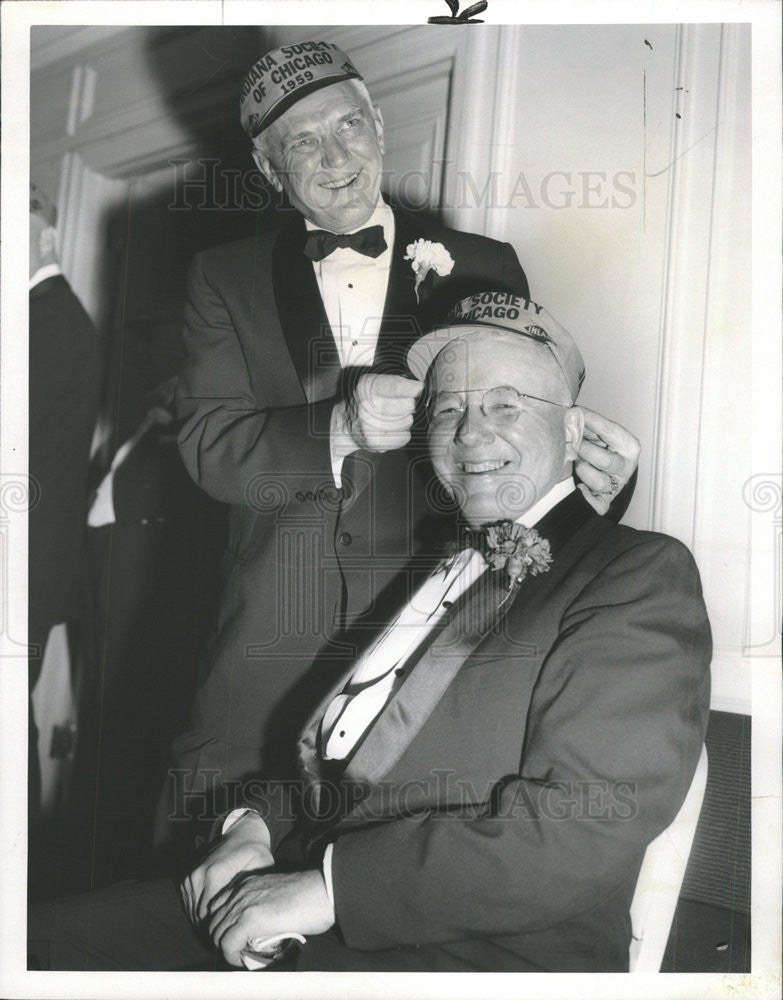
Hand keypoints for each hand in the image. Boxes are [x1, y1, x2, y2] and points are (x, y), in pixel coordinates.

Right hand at [180, 811, 273, 926]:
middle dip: (215, 929)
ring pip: (193, 913)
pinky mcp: (187, 879)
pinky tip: (216, 916)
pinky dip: (200, 914)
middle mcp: (199, 876)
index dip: (223, 929)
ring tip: (224, 928)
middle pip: (201, 916)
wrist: (241, 834)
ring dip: (206, 923)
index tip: (235, 935)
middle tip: (230, 935)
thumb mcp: (262, 866)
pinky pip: (189, 905)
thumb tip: (253, 914)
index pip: (212, 915)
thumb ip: (256, 889)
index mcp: (215, 874)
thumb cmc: (254, 852)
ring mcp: (191, 877)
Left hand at [207, 870, 334, 967]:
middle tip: (237, 949)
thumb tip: (259, 928)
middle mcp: (241, 891)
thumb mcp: (277, 894)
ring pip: (217, 932)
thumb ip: (263, 905)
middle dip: (222, 937)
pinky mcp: (250, 919)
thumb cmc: (310, 894)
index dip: (224, 924)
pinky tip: (241, 960)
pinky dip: (231, 956)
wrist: (323, 890)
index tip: (234, 936)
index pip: (219, 905)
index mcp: (248, 883)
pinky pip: (227, 943)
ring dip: (226, 947)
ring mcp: (244, 904)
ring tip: (240, 955)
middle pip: (214, 920)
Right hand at [346, 373, 423, 452]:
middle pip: (406, 405)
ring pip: (407, 421)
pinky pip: (404, 436)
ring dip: (406, 419)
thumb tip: (419, 388)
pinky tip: (393, 429)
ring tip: (396, 417)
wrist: (346, 423)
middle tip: (405, 405)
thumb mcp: (374, 384)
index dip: (413, 388)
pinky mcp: (375, 443)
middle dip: (410, 404)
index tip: (419, 388)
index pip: (396, 386)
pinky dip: (403, 433)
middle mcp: (365, 407)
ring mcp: (369, 426)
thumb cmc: (366, 402)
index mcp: (366, 388)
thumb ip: (396, 383)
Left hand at [574, 407, 640, 514]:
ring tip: (576, 462)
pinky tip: (579, 488)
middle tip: (573, 444)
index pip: (610, 431)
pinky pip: (596, 505)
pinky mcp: (604, 502)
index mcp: (630, 446)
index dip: (590, 421)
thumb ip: (588, 423)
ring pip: (598, 481)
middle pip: (606, 460)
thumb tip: (570, 412)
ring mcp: (616, 486)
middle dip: (585, 450)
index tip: (574, 413)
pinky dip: (586, 497)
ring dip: (582, 470)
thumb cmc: (598, 449)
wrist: (600, 474)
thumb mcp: (597, 433)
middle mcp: (626, 467)